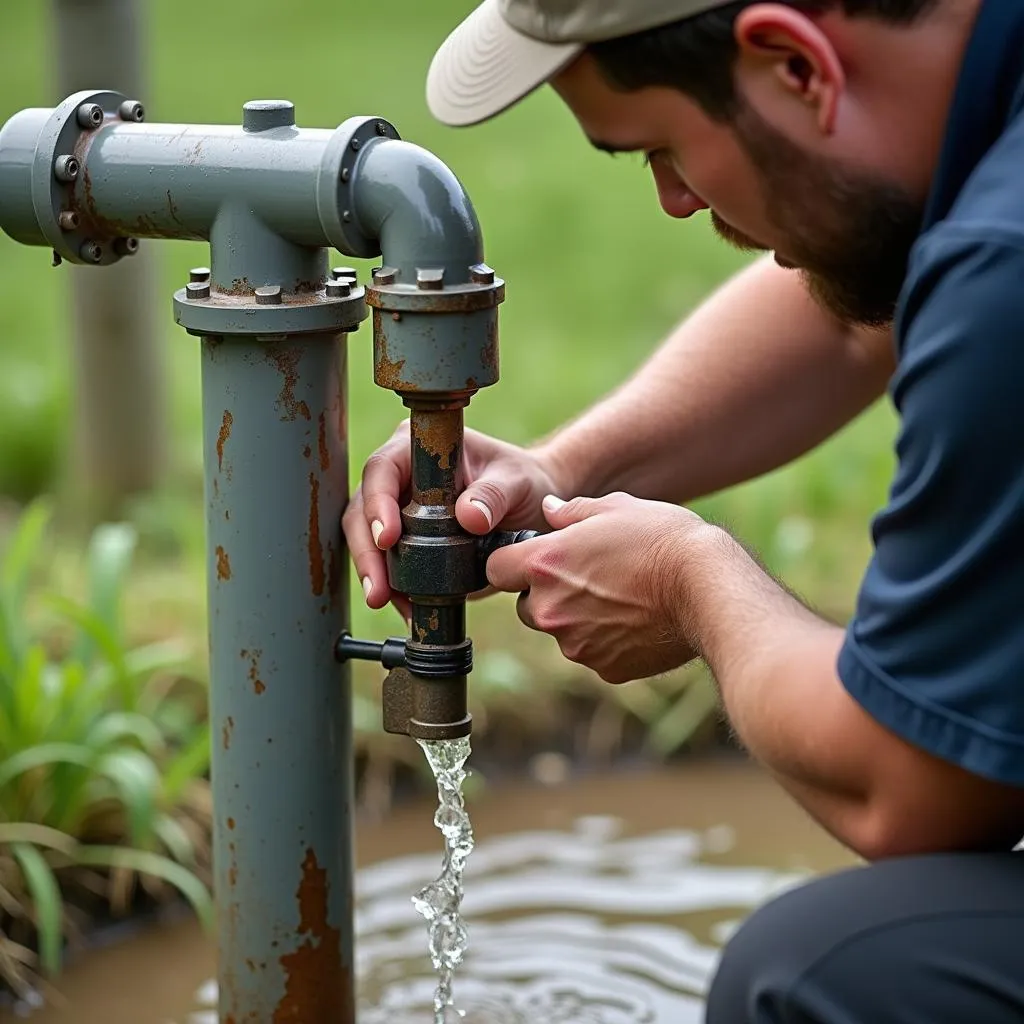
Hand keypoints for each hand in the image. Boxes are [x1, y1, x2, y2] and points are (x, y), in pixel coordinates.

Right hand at [343, 421, 568, 619]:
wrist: (534, 509)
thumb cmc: (523, 482)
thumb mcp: (516, 481)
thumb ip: (495, 493)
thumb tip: (469, 517)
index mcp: (420, 450)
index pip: (383, 469)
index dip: (378, 503)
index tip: (387, 537)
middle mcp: (401, 477)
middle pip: (363, 509)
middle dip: (366, 550)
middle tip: (378, 587)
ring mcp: (399, 511)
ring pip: (368, 540)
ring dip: (372, 573)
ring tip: (384, 600)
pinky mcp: (408, 543)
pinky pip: (389, 565)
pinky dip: (393, 588)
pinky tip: (407, 608)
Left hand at [485, 491, 714, 683]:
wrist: (707, 588)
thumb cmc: (662, 539)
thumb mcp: (615, 508)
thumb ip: (572, 512)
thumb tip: (549, 510)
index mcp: (544, 565)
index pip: (495, 569)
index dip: (512, 562)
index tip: (534, 558)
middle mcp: (550, 610)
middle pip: (526, 607)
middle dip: (547, 595)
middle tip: (588, 577)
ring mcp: (576, 644)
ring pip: (561, 632)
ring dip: (578, 619)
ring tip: (622, 596)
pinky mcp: (604, 668)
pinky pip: (593, 653)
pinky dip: (607, 641)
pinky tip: (637, 620)